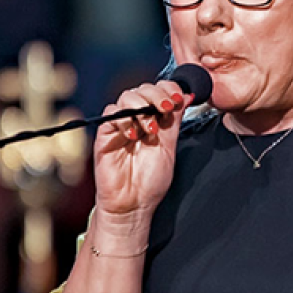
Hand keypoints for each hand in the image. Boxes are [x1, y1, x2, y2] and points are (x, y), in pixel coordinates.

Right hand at [92, 80, 191, 222]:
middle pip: (142, 89)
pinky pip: (111, 114)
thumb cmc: (150, 181)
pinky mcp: (105, 135)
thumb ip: (175, 121)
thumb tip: (186, 95)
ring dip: (142, 107)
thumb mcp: (170, 146)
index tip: (178, 98)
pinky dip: (124, 120)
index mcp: (154, 119)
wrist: (134, 204)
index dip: (168, 89)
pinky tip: (134, 135)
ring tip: (149, 128)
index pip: (158, 91)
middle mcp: (137, 118)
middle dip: (157, 94)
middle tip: (166, 107)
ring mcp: (121, 125)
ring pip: (126, 97)